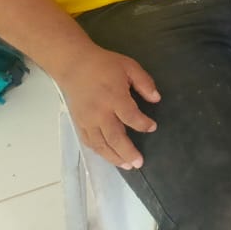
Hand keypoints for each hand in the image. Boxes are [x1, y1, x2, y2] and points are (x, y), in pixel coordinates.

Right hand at [58, 45, 159, 169]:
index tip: (153, 127)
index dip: (143, 124)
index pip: (130, 117)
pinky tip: (109, 157)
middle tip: (139, 163)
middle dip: (128, 152)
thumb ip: (144, 82)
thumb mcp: (129, 66)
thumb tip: (156, 99)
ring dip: (114, 157)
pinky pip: (89, 142)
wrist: (74, 65)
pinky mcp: (79, 123)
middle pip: (114, 138)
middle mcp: (100, 113)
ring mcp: (87, 120)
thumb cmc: (104, 65)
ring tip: (127, 166)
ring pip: (101, 145)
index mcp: (114, 97)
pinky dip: (100, 152)